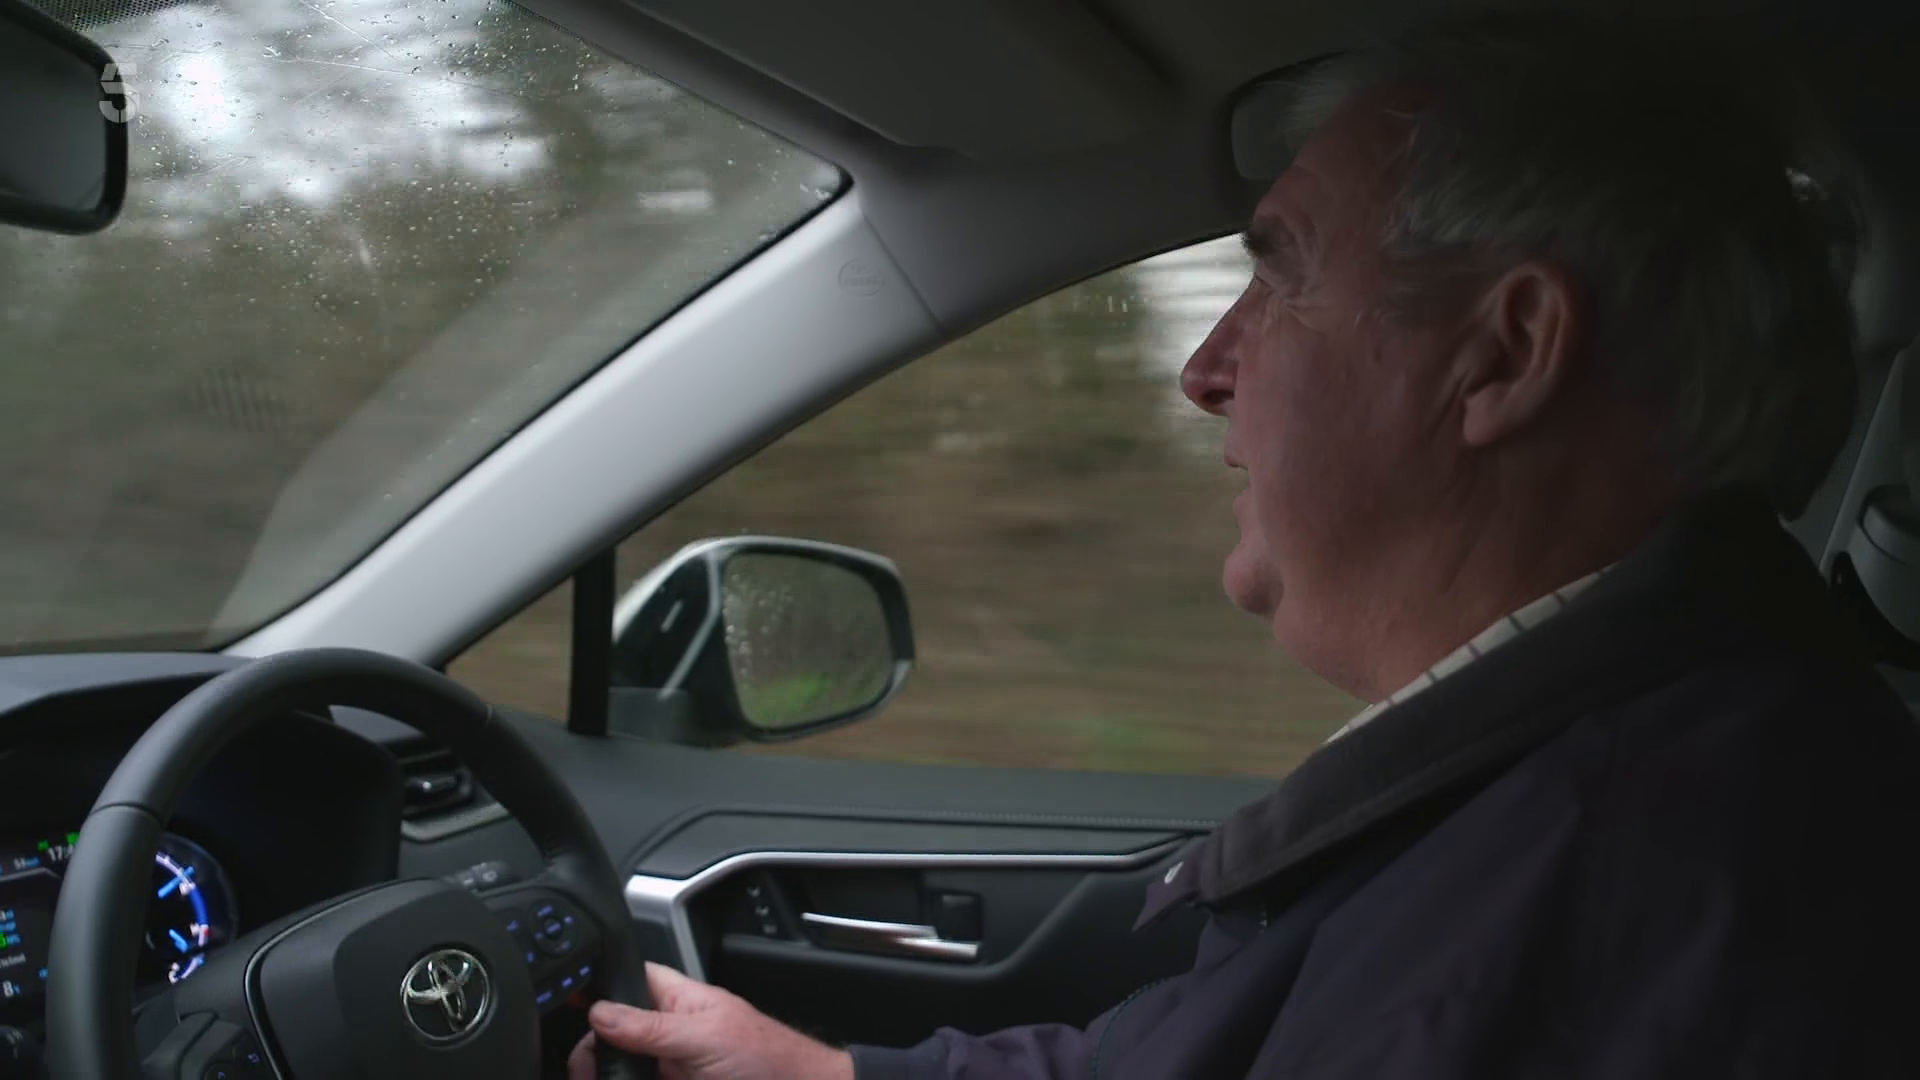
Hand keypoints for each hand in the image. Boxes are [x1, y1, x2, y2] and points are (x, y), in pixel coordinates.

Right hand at [567, 962, 855, 1079]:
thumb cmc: (769, 1058)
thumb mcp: (705, 1037)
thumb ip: (651, 1026)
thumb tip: (600, 1011)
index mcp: (678, 1002)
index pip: (628, 982)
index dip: (598, 990)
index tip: (567, 1006)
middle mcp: (668, 1034)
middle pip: (612, 1035)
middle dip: (593, 1050)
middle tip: (583, 1068)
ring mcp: (669, 1067)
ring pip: (621, 1068)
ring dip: (601, 1071)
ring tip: (589, 1076)